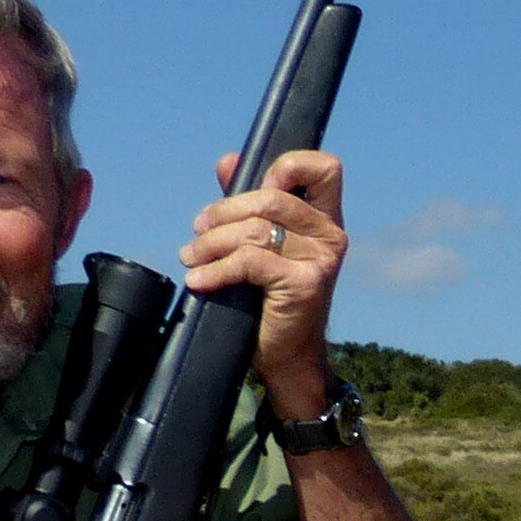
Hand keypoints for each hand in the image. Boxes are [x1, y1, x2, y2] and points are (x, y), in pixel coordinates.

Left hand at [181, 147, 347, 412]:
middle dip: (225, 211)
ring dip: (212, 243)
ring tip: (190, 256)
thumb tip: (227, 161)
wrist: (288, 358)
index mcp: (325, 218)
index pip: (325, 168)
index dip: (290, 165)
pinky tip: (199, 280)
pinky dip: (216, 270)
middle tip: (198, 229)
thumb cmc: (272, 300)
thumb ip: (248, 204)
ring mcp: (321, 260)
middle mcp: (331, 235)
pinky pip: (250, 262)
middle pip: (272, 197)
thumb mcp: (262, 245)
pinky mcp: (305, 284)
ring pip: (255, 230)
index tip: (256, 184)